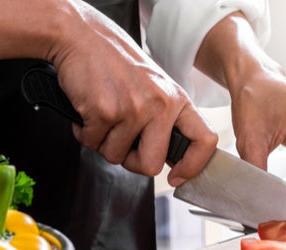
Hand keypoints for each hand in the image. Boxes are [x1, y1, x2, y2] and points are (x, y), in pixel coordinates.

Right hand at [49, 4, 217, 177]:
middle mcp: (159, 105)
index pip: (204, 141)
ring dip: (103, 142)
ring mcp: (133, 108)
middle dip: (131, 161)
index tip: (177, 176)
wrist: (80, 36)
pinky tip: (87, 110)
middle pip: (151, 165)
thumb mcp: (154, 87)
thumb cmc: (115, 63)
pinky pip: (92, 143)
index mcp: (176, 100)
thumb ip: (164, 119)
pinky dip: (84, 132)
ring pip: (116, 157)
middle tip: (121, 141)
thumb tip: (170, 159)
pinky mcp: (104, 111)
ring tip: (102, 114)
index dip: (193, 166)